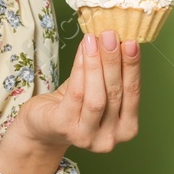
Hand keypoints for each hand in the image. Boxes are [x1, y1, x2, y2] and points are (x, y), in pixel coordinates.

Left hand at [7, 29, 140, 154]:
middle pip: (116, 94)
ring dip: (97, 64)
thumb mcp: (97, 91)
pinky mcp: (64, 128)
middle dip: (114, 61)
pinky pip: (76, 94)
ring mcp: (87, 137)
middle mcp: (109, 139)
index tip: (132, 42)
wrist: (40, 126)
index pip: (133, 94)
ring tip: (94, 39)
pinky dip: (80, 69)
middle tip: (111, 35)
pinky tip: (82, 51)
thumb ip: (109, 74)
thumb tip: (116, 38)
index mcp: (126, 129)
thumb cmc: (72, 106)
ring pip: (97, 96)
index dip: (133, 67)